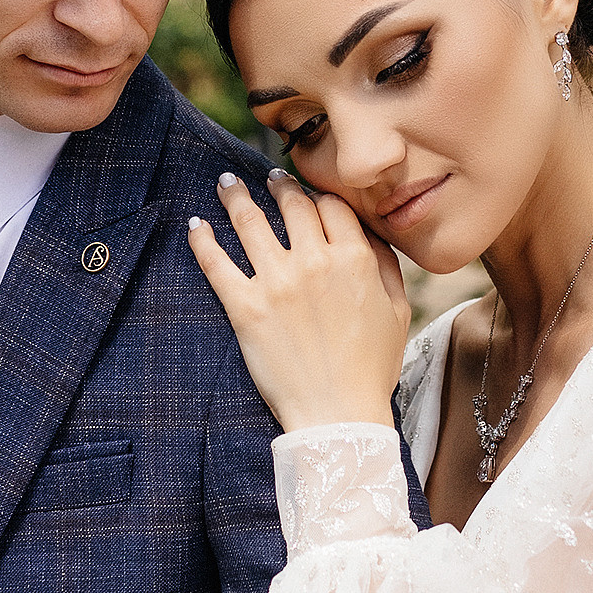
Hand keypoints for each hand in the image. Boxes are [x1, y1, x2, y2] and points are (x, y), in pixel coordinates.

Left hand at [188, 171, 408, 434]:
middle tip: (267, 178)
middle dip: (278, 185)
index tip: (307, 191)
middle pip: (292, 205)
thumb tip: (371, 235)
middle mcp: (314, 261)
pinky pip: (217, 263)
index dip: (318, 194)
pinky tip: (195, 225)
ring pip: (250, 222)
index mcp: (354, 259)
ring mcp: (277, 282)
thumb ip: (386, 266)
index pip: (331, 206)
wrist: (338, 414)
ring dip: (235, 196)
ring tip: (226, 182)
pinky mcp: (245, 308)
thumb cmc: (372, 369)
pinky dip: (202, 239)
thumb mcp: (397, 313)